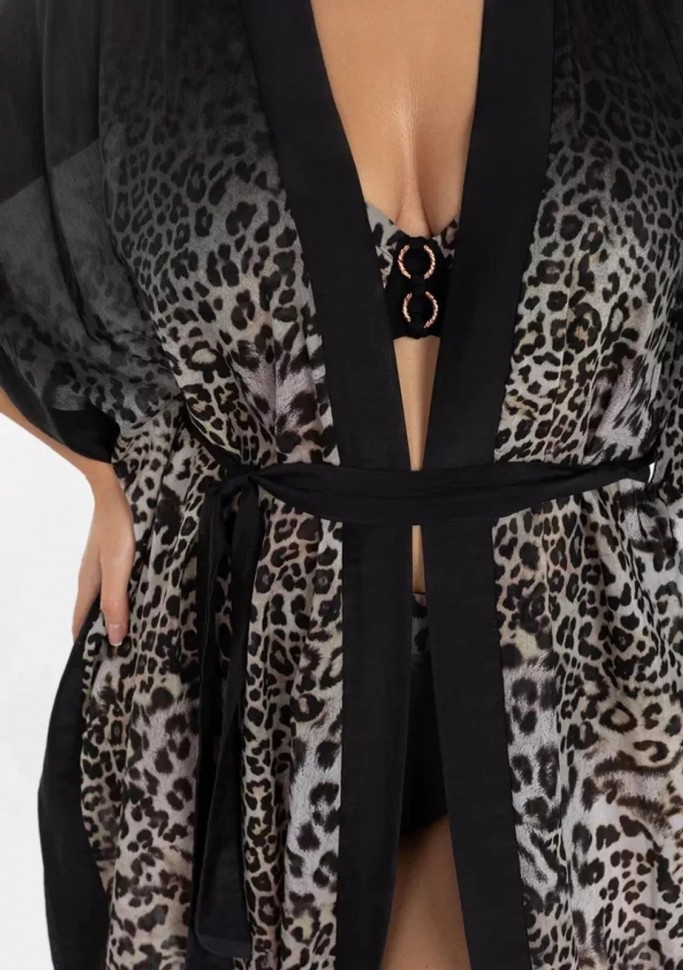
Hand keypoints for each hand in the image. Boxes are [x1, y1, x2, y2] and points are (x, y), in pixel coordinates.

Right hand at [72, 472, 134, 645]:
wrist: (115, 491)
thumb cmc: (116, 529)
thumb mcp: (118, 568)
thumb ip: (115, 601)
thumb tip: (114, 638)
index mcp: (88, 586)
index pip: (81, 624)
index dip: (88, 645)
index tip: (103, 666)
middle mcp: (92, 579)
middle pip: (94, 614)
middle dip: (106, 634)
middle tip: (128, 656)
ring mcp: (103, 568)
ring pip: (107, 600)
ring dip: (118, 617)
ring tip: (139, 635)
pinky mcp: (116, 557)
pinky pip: (119, 586)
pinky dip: (127, 599)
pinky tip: (144, 602)